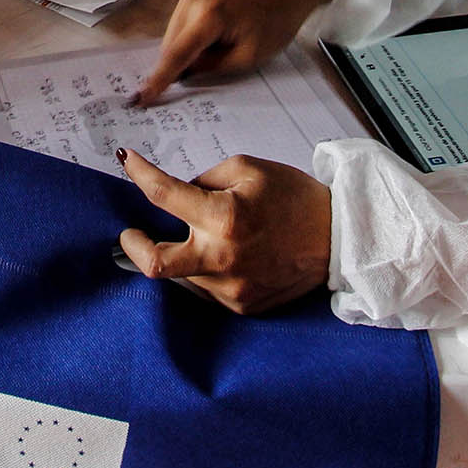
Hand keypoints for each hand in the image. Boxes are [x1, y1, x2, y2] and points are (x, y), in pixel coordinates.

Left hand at [116, 149, 333, 314]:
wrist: (339, 238)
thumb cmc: (297, 200)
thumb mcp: (249, 169)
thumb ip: (206, 179)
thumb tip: (180, 194)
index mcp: (224, 218)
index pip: (163, 195)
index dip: (139, 174)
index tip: (128, 162)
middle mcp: (223, 259)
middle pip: (155, 264)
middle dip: (133, 247)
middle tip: (130, 234)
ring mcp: (232, 288)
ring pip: (185, 272)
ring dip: (185, 252)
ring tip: (210, 236)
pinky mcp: (242, 305)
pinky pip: (209, 286)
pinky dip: (209, 268)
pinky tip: (232, 254)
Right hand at [133, 0, 333, 105]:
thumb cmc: (275, 21)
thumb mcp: (248, 56)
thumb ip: (212, 67)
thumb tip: (185, 72)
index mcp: (209, 16)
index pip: (177, 54)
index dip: (160, 78)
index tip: (144, 96)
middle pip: (170, 43)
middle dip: (180, 61)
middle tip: (206, 68)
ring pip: (174, 32)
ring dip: (186, 47)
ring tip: (219, 46)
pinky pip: (181, 20)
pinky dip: (190, 34)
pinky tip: (214, 36)